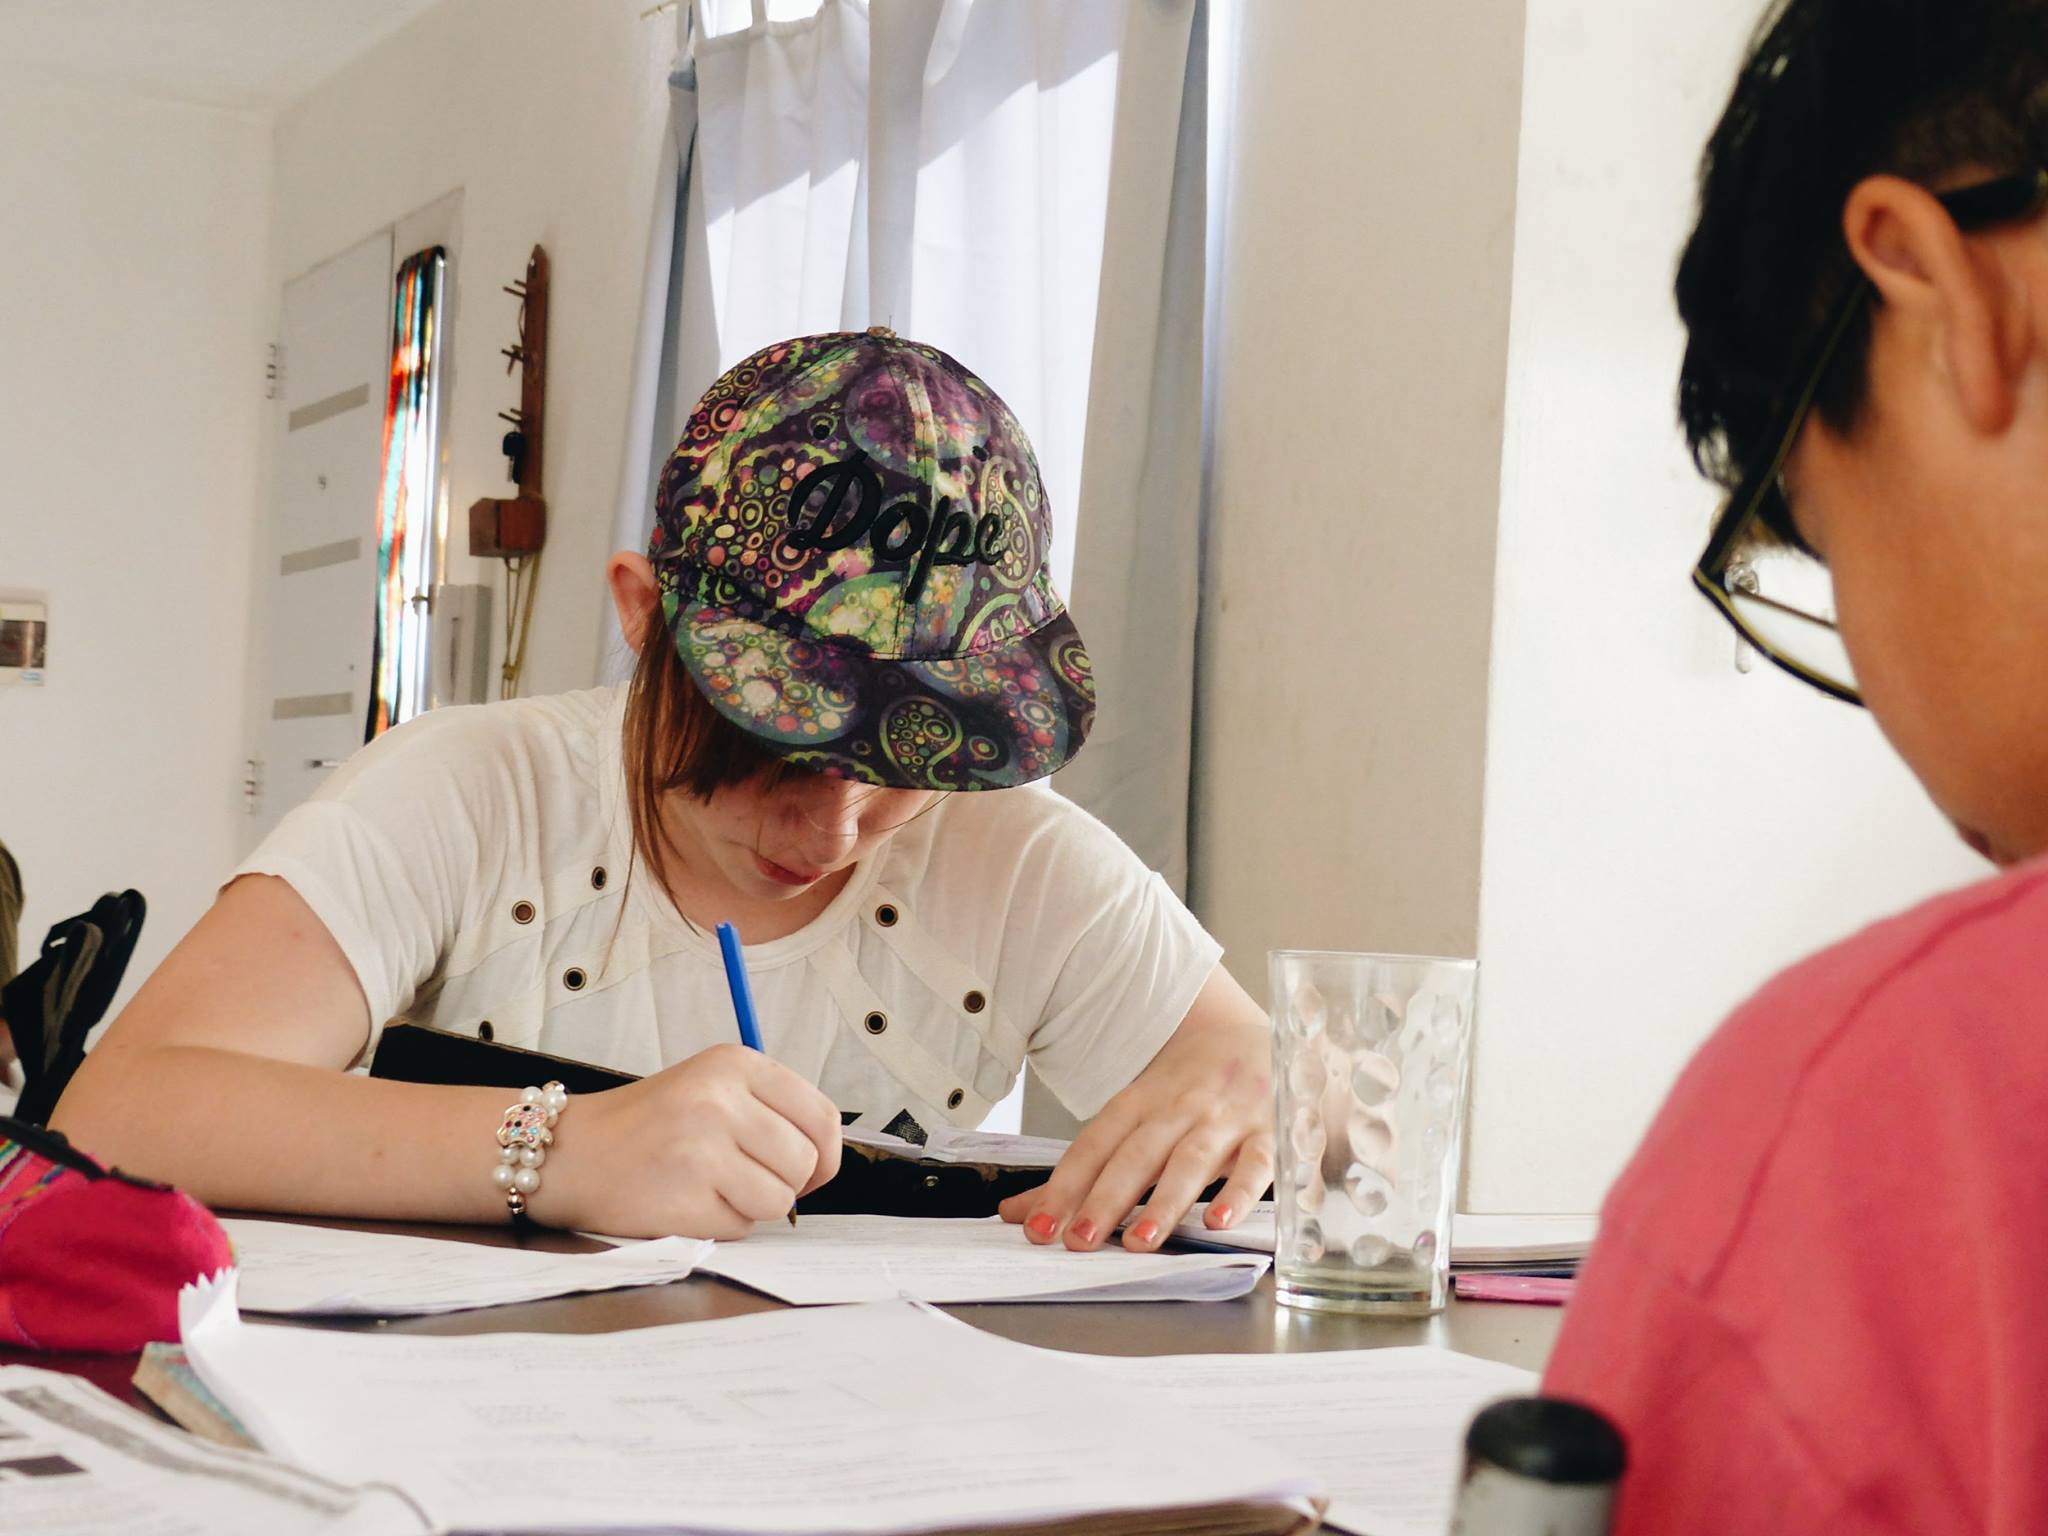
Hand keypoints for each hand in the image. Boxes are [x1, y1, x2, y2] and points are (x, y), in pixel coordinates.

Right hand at [540, 1043, 841, 1239]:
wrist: (571, 1152)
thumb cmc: (648, 1125)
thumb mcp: (712, 1086)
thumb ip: (769, 1111)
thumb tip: (825, 1164)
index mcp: (735, 1064)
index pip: (821, 1116)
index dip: (827, 1155)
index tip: (813, 1171)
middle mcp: (720, 1100)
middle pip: (804, 1162)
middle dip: (786, 1183)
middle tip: (745, 1179)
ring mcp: (701, 1150)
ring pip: (778, 1200)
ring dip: (753, 1206)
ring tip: (711, 1186)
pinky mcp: (685, 1199)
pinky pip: (741, 1227)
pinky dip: (722, 1224)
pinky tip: (688, 1201)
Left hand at [998, 968, 1273, 1251]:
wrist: (1269, 1038)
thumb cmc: (1194, 1087)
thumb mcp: (1140, 1114)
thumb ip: (1085, 1169)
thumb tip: (1017, 1213)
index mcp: (1142, 1100)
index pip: (1095, 1143)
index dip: (1064, 1185)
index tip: (1037, 1227)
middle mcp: (1180, 1107)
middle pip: (1137, 1154)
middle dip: (1106, 1198)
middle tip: (1078, 1240)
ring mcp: (1226, 1119)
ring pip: (1190, 1160)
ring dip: (1164, 1202)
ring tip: (1139, 1242)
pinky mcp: (1271, 1133)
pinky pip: (1256, 1163)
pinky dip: (1240, 1193)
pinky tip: (1219, 1222)